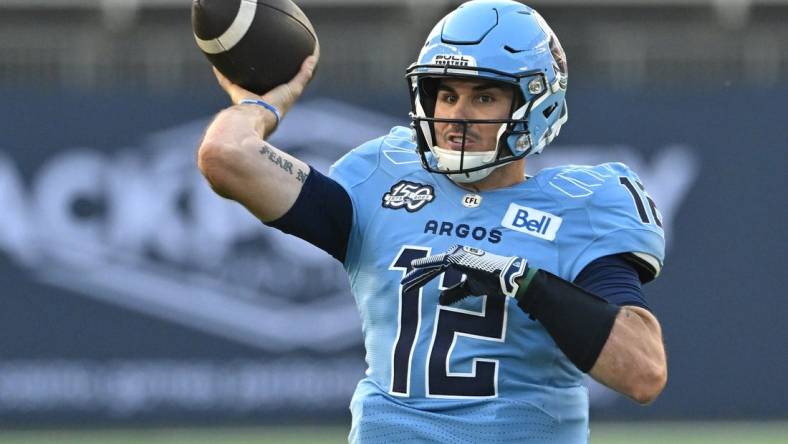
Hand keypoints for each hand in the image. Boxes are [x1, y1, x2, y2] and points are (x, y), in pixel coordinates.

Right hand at [213, 42, 319, 117]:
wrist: (256, 115)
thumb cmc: (277, 105)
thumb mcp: (294, 88)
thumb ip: (304, 74)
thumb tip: (313, 57)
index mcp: (272, 99)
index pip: (276, 87)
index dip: (277, 78)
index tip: (278, 65)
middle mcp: (258, 98)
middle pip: (256, 84)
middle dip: (255, 74)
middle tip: (254, 58)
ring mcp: (245, 97)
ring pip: (240, 82)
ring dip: (237, 72)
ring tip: (233, 57)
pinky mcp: (234, 93)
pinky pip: (226, 80)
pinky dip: (220, 73)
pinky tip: (216, 61)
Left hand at [401, 245, 527, 304]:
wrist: (504, 279)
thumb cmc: (490, 281)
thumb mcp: (468, 289)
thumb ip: (454, 293)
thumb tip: (439, 301)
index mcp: (456, 260)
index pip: (434, 270)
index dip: (421, 278)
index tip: (409, 286)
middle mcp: (454, 254)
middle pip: (429, 267)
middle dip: (415, 277)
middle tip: (402, 285)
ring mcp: (455, 254)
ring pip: (431, 266)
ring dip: (417, 275)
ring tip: (404, 283)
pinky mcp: (457, 258)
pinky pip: (437, 262)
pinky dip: (425, 264)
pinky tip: (414, 266)